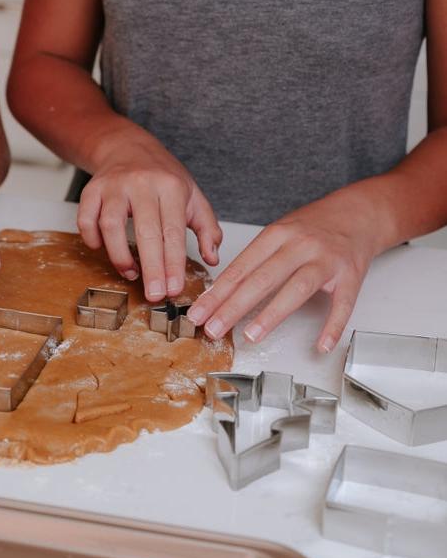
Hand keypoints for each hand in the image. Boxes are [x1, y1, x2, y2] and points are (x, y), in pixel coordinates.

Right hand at [78, 134, 220, 300]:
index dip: (173, 263)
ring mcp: (113, 186)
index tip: (174, 288)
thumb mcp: (192, 195)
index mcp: (170, 186)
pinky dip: (92, 239)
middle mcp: (141, 184)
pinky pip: (86, 219)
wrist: (127, 147)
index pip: (173, 231)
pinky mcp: (91, 190)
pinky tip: (103, 250)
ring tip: (131, 273)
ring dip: (119, 255)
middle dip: (151, 267)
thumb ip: (206, 227)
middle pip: (145, 231)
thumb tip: (213, 258)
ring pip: (110, 225)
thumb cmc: (161, 176)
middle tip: (155, 295)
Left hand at [187, 191, 383, 352]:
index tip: (198, 312)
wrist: (359, 212)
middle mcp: (299, 245)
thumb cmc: (313, 227)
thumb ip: (254, 259)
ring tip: (251, 336)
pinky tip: (321, 345)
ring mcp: (326, 260)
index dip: (217, 292)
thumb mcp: (279, 232)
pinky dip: (332, 326)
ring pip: (296, 289)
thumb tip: (221, 291)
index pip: (240, 267)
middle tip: (212, 329)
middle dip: (233, 306)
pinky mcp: (351, 275)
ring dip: (272, 314)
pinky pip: (342, 304)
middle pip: (262, 279)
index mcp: (276, 234)